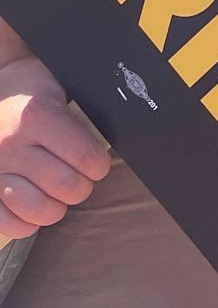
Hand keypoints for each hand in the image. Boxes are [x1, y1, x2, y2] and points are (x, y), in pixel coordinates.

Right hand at [0, 56, 111, 241]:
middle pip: (64, 186)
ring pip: (38, 209)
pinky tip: (36, 208)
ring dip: (57, 206)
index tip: (98, 163)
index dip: (99, 165)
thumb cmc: (31, 88)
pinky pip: (6, 222)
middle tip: (82, 177)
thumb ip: (83, 107)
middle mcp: (12, 144)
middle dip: (83, 186)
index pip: (84, 155)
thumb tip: (116, 126)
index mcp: (37, 115)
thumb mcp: (59, 84)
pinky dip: (26, 223)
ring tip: (59, 191)